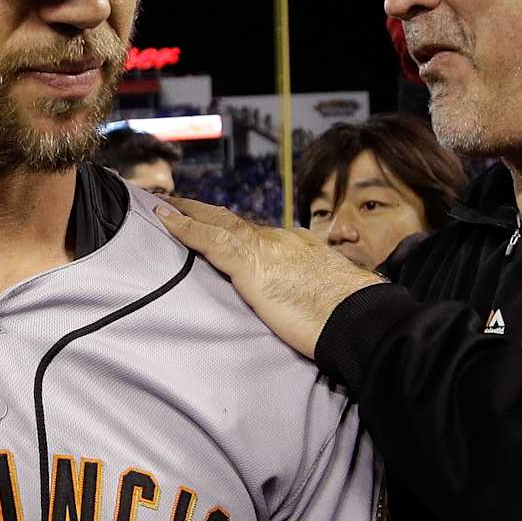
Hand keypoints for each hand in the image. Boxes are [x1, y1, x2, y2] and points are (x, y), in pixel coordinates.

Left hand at [157, 197, 385, 360]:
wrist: (360, 317)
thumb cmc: (349, 317)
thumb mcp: (324, 294)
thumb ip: (307, 290)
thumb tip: (302, 300)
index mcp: (297, 247)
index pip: (255, 235)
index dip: (232, 229)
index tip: (215, 226)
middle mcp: (279, 240)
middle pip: (232, 221)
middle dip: (203, 211)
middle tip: (175, 203)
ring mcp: (264, 247)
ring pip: (217, 223)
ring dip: (187, 213)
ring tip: (161, 206)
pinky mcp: (250, 262)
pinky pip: (209, 239)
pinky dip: (185, 227)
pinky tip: (164, 220)